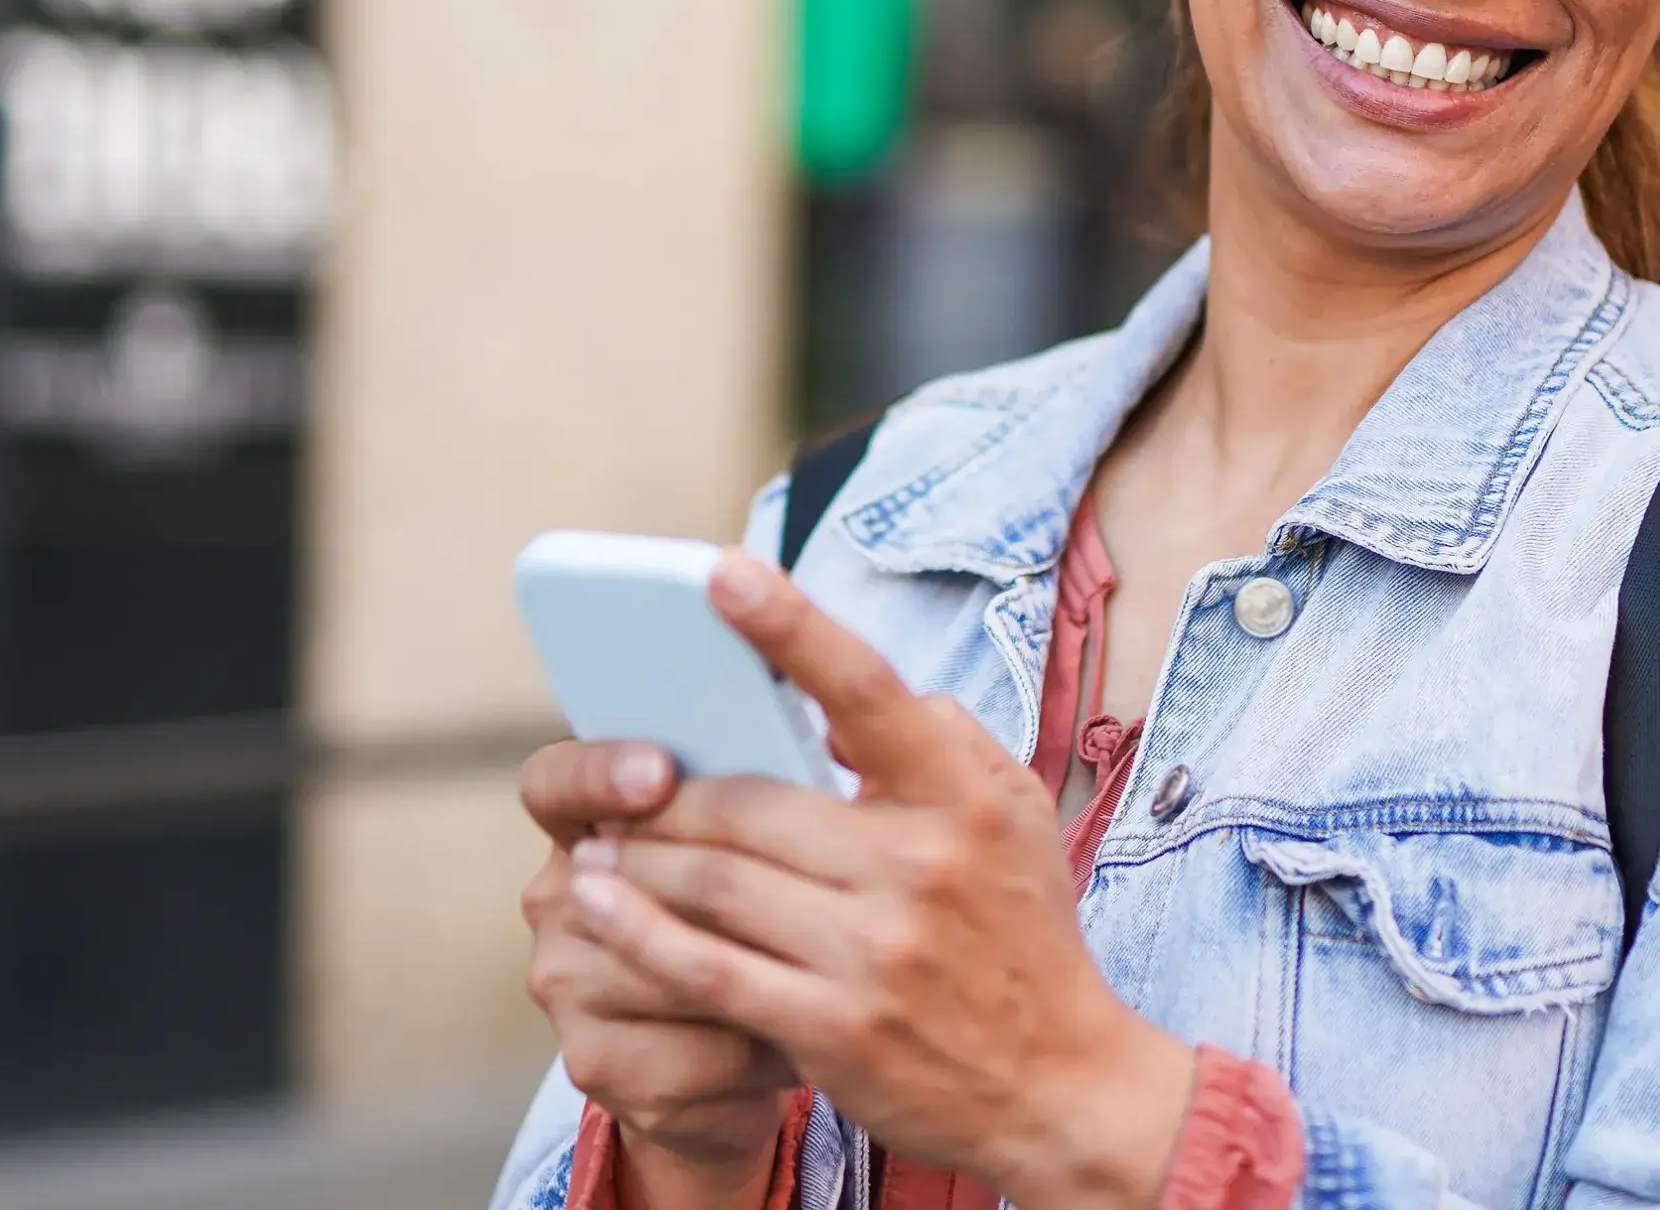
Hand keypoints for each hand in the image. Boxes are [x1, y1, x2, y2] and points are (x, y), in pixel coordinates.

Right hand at [519, 738, 797, 1205]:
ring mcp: (564, 984)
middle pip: (633, 879)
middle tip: (818, 888)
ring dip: (763, 977)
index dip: (599, 771)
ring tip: (835, 977)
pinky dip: (760, 1049)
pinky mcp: (592, 1063)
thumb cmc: (755, 935)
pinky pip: (695, 1048)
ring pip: (674, 968)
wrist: (730, 1069)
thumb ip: (756, 805)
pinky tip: (804, 1046)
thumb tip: (823, 733)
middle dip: (728, 890)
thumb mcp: (752, 859)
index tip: (659, 772)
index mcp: (586, 827)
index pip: (555, 781)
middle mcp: (558, 900)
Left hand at [563, 554, 1197, 1209]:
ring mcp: (873, 953)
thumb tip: (842, 696)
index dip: (789, 626)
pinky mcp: (834, 1029)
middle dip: (667, 794)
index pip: (866, 693)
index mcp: (961, 798)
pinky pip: (708, 969)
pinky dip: (639, 931)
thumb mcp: (1016, 816)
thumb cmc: (1023, 935)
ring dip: (641, 858)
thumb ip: (942, 738)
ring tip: (599, 845)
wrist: (1061, 1086)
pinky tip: (598, 904)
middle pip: (749, 805)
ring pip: (715, 882)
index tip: (721, 573)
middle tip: (619, 785)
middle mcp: (919, 867)